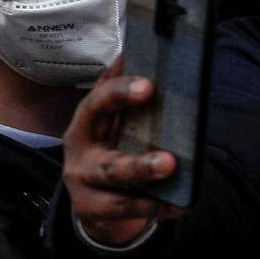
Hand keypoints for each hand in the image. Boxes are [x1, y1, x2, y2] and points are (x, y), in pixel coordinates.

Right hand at [62, 62, 182, 247]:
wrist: (93, 196)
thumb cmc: (112, 143)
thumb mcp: (116, 117)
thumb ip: (127, 90)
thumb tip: (146, 50)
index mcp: (88, 119)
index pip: (99, 100)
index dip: (121, 91)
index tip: (150, 85)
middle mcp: (80, 148)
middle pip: (103, 148)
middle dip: (135, 150)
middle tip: (170, 155)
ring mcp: (82, 181)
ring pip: (112, 178)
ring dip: (143, 173)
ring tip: (172, 169)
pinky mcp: (89, 208)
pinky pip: (123, 208)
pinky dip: (154, 205)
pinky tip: (180, 203)